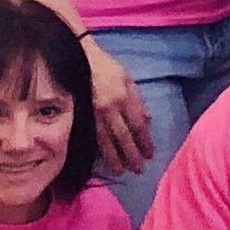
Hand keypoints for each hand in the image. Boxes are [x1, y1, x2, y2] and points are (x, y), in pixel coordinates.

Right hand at [82, 36, 153, 177]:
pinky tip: (101, 159)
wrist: (79, 58)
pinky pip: (91, 135)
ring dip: (114, 158)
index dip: (145, 141)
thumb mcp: (128, 79)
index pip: (138, 125)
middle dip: (132, 155)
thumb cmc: (106, 68)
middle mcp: (110, 107)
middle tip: (138, 170)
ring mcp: (93, 112)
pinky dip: (98, 149)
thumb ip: (138, 101)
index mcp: (124, 97)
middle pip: (123, 136)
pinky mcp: (80, 114)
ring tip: (120, 172)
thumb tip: (148, 121)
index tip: (150, 154)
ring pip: (106, 140)